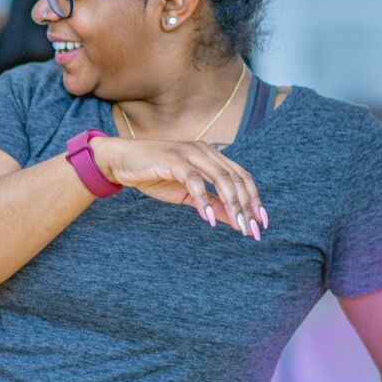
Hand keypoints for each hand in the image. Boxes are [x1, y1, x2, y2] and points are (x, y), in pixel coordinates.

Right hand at [92, 136, 266, 238]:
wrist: (121, 162)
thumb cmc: (154, 175)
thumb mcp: (186, 195)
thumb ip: (211, 203)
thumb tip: (234, 219)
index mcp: (210, 156)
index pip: (241, 176)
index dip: (254, 198)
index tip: (261, 222)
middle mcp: (204, 151)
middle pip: (236, 178)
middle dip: (247, 205)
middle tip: (253, 230)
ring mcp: (189, 153)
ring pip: (221, 178)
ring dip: (232, 204)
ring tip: (239, 226)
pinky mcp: (173, 160)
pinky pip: (194, 181)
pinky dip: (203, 200)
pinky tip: (208, 219)